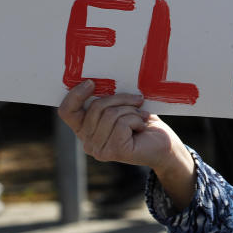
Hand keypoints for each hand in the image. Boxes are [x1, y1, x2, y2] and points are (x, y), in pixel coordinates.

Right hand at [58, 80, 195, 210]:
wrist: (164, 144)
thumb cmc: (143, 121)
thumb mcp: (123, 105)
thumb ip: (108, 99)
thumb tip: (97, 81)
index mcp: (85, 128)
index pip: (67, 111)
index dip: (75, 94)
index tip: (91, 82)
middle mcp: (87, 142)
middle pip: (96, 107)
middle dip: (121, 98)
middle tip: (138, 101)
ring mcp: (99, 149)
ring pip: (110, 114)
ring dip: (132, 110)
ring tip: (141, 117)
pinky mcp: (114, 151)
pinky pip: (122, 123)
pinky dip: (137, 119)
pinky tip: (142, 127)